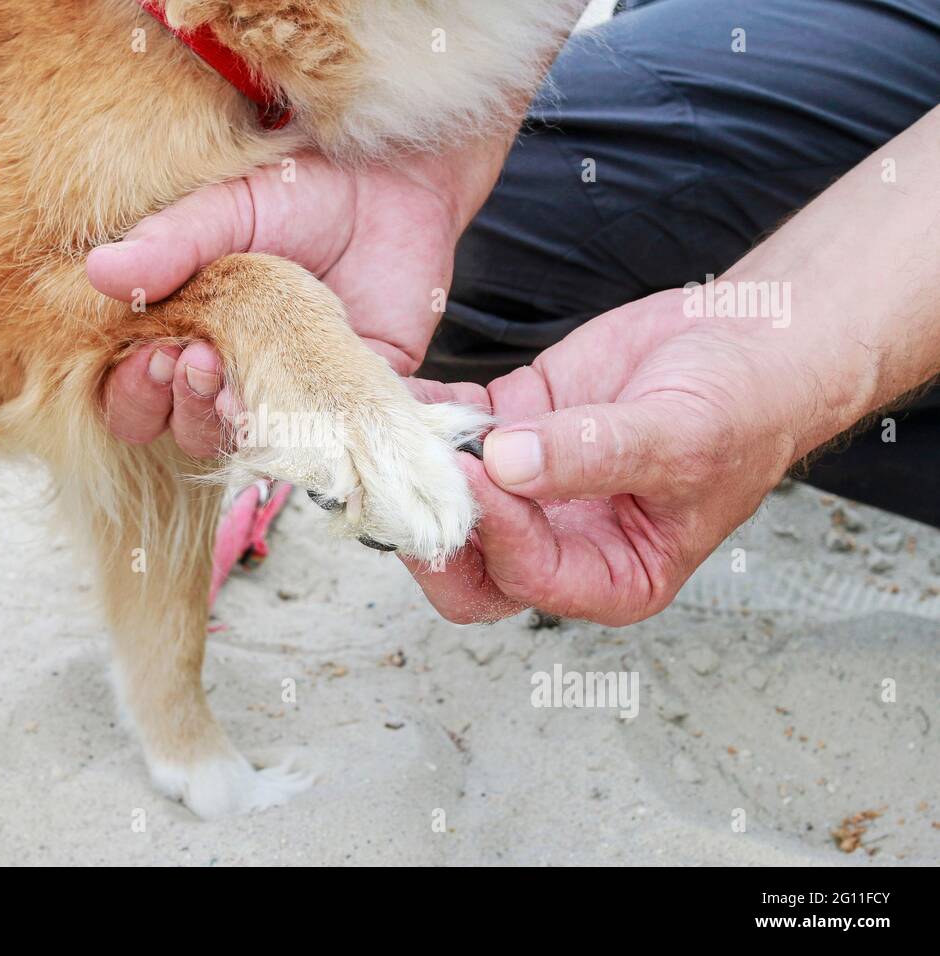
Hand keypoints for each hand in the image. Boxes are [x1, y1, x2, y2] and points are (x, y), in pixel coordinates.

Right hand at [93, 141, 507, 454]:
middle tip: (200, 363)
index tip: (155, 354)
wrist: (392, 183)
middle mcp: (232, 376)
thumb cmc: (299, 192)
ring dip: (241, 427)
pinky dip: (339, 439)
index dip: (135, 391)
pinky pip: (342, 440)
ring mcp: (291, 395)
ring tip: (245, 389)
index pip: (137, 394)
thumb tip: (100, 271)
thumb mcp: (229, 208)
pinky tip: (333, 414)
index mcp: (185, 335)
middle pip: (185, 431)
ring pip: (250, 447)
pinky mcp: (352, 400)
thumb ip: (172, 242)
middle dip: (183, 408)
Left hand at [403, 289, 819, 625]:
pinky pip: (454, 432)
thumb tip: (506, 465)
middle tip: (408, 474)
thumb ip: (593, 455)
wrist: (746, 341)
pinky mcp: (511, 429)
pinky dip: (424, 414)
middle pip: (468, 565)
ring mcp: (529, 488)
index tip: (482, 471)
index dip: (498, 531)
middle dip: (432, 525)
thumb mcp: (679, 438)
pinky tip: (401, 389)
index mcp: (612, 576)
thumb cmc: (742, 407)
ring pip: (450, 496)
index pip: (528, 579)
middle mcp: (561, 542)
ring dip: (417, 466)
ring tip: (388, 426)